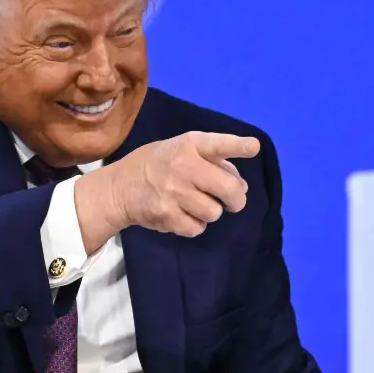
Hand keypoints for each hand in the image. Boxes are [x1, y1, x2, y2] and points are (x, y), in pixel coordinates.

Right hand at [75, 131, 258, 249]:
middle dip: (236, 199)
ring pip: (215, 212)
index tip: (253, 147)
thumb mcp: (181, 151)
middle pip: (229, 189)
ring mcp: (174, 192)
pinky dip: (194, 224)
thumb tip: (242, 187)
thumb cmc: (157, 165)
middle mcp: (182, 166)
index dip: (238, 146)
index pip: (217, 144)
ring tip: (195, 204)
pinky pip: (198, 228)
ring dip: (210, 211)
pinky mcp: (167, 215)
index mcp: (187, 145)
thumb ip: (213, 163)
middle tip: (232, 201)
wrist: (119, 187)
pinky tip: (182, 214)